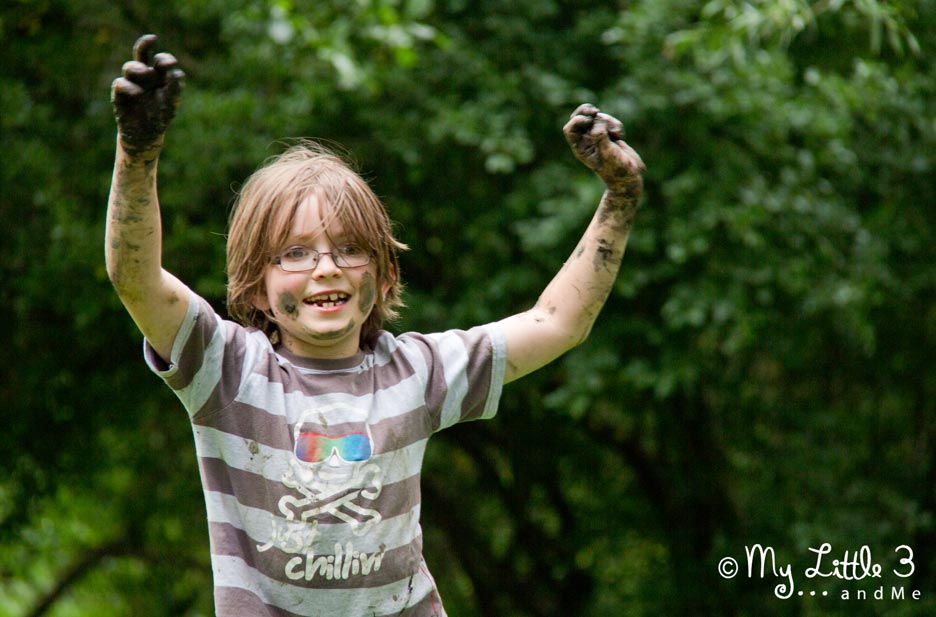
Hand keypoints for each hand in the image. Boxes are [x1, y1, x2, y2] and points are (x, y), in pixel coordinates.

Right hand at [111, 34, 184, 155]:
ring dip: (138, 68)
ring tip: (146, 73)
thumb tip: (178, 73)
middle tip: (154, 47)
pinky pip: (120, 84)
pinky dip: (128, 86)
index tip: (172, 62)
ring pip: (129, 67)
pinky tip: (138, 93)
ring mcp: (130, 84)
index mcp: (157, 76)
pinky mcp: (119, 96)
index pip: (159, 59)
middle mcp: (143, 76)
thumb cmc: (160, 117)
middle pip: (140, 54)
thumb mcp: (171, 104)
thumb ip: (174, 89)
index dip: (164, 57)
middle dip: (145, 45)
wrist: (146, 136)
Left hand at [563, 104, 644, 200]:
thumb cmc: (617, 168)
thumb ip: (600, 135)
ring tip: (616, 134)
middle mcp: (586, 141)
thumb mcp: (607, 153)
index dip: (578, 120)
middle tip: (595, 111)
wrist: (631, 176)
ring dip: (608, 121)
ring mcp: (598, 137)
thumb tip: (596, 121)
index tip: (590, 121)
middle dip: (586, 111)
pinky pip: (610, 122)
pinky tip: (620, 137)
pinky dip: (616, 125)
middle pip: (579, 117)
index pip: (570, 128)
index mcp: (580, 147)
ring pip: (598, 118)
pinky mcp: (609, 134)